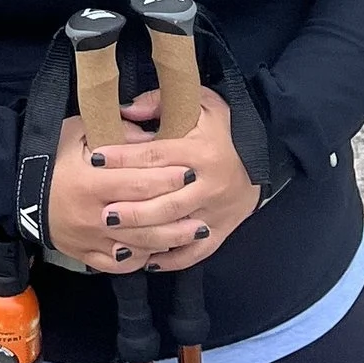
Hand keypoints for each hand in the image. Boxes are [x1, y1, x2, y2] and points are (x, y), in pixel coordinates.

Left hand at [43, 89, 259, 275]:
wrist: (268, 155)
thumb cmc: (228, 128)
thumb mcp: (202, 103)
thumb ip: (162, 101)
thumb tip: (126, 109)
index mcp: (200, 151)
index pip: (155, 156)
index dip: (123, 158)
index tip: (95, 160)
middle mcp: (208, 185)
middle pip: (164, 202)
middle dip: (132, 209)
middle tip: (102, 212)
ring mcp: (215, 212)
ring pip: (176, 229)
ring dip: (145, 234)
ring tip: (116, 235)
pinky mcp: (222, 231)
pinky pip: (196, 252)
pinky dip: (173, 260)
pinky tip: (149, 261)